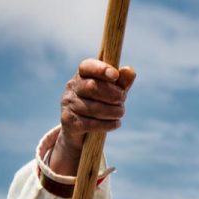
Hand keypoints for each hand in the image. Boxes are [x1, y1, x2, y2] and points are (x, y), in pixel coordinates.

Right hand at [51, 58, 136, 175]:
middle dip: (113, 94)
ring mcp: (68, 104)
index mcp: (82, 75)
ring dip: (114, 111)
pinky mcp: (69, 122)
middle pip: (92, 87)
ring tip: (120, 113)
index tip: (115, 75)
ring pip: (94, 108)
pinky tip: (116, 123)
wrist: (80, 131)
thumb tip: (130, 71)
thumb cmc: (100, 104)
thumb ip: (122, 82)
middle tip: (122, 100)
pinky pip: (92, 123)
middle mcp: (72, 87)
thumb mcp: (113, 92)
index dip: (101, 69)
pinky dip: (108, 124)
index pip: (87, 66)